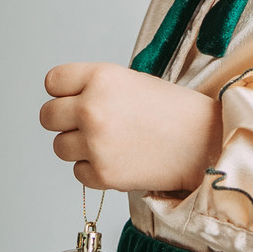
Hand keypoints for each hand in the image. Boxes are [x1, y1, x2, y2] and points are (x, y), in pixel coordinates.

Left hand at [40, 62, 218, 193]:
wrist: (205, 143)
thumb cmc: (173, 111)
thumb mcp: (130, 81)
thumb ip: (94, 88)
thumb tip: (65, 103)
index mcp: (100, 77)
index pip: (53, 82)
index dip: (62, 92)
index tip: (73, 98)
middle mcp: (92, 108)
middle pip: (47, 116)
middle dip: (64, 121)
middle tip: (88, 125)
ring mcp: (95, 143)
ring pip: (59, 147)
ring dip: (78, 148)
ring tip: (110, 143)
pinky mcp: (102, 174)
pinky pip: (78, 173)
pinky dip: (94, 170)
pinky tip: (120, 160)